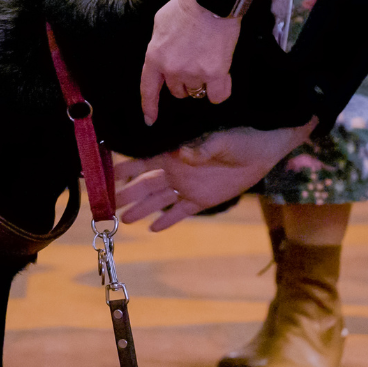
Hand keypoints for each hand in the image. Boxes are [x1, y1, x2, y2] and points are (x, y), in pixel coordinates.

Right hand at [115, 119, 317, 230]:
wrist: (262, 151)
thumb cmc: (240, 137)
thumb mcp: (221, 140)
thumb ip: (201, 148)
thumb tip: (181, 154)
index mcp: (176, 153)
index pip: (143, 162)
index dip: (124, 168)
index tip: (105, 174)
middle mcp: (177, 170)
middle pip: (146, 184)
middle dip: (126, 193)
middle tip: (107, 204)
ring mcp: (188, 186)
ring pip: (158, 200)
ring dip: (142, 209)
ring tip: (123, 220)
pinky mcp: (202, 200)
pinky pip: (180, 212)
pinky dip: (167, 220)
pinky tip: (153, 229)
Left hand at [140, 0, 252, 124]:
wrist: (211, 0)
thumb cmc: (186, 6)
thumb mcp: (160, 24)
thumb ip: (159, 46)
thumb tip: (163, 57)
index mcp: (155, 57)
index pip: (148, 88)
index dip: (149, 106)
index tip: (150, 120)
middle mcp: (172, 69)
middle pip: (176, 91)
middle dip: (183, 81)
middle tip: (193, 62)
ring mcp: (194, 73)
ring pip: (196, 92)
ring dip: (201, 83)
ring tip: (207, 61)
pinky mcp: (215, 73)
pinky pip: (218, 95)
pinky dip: (220, 91)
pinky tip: (221, 79)